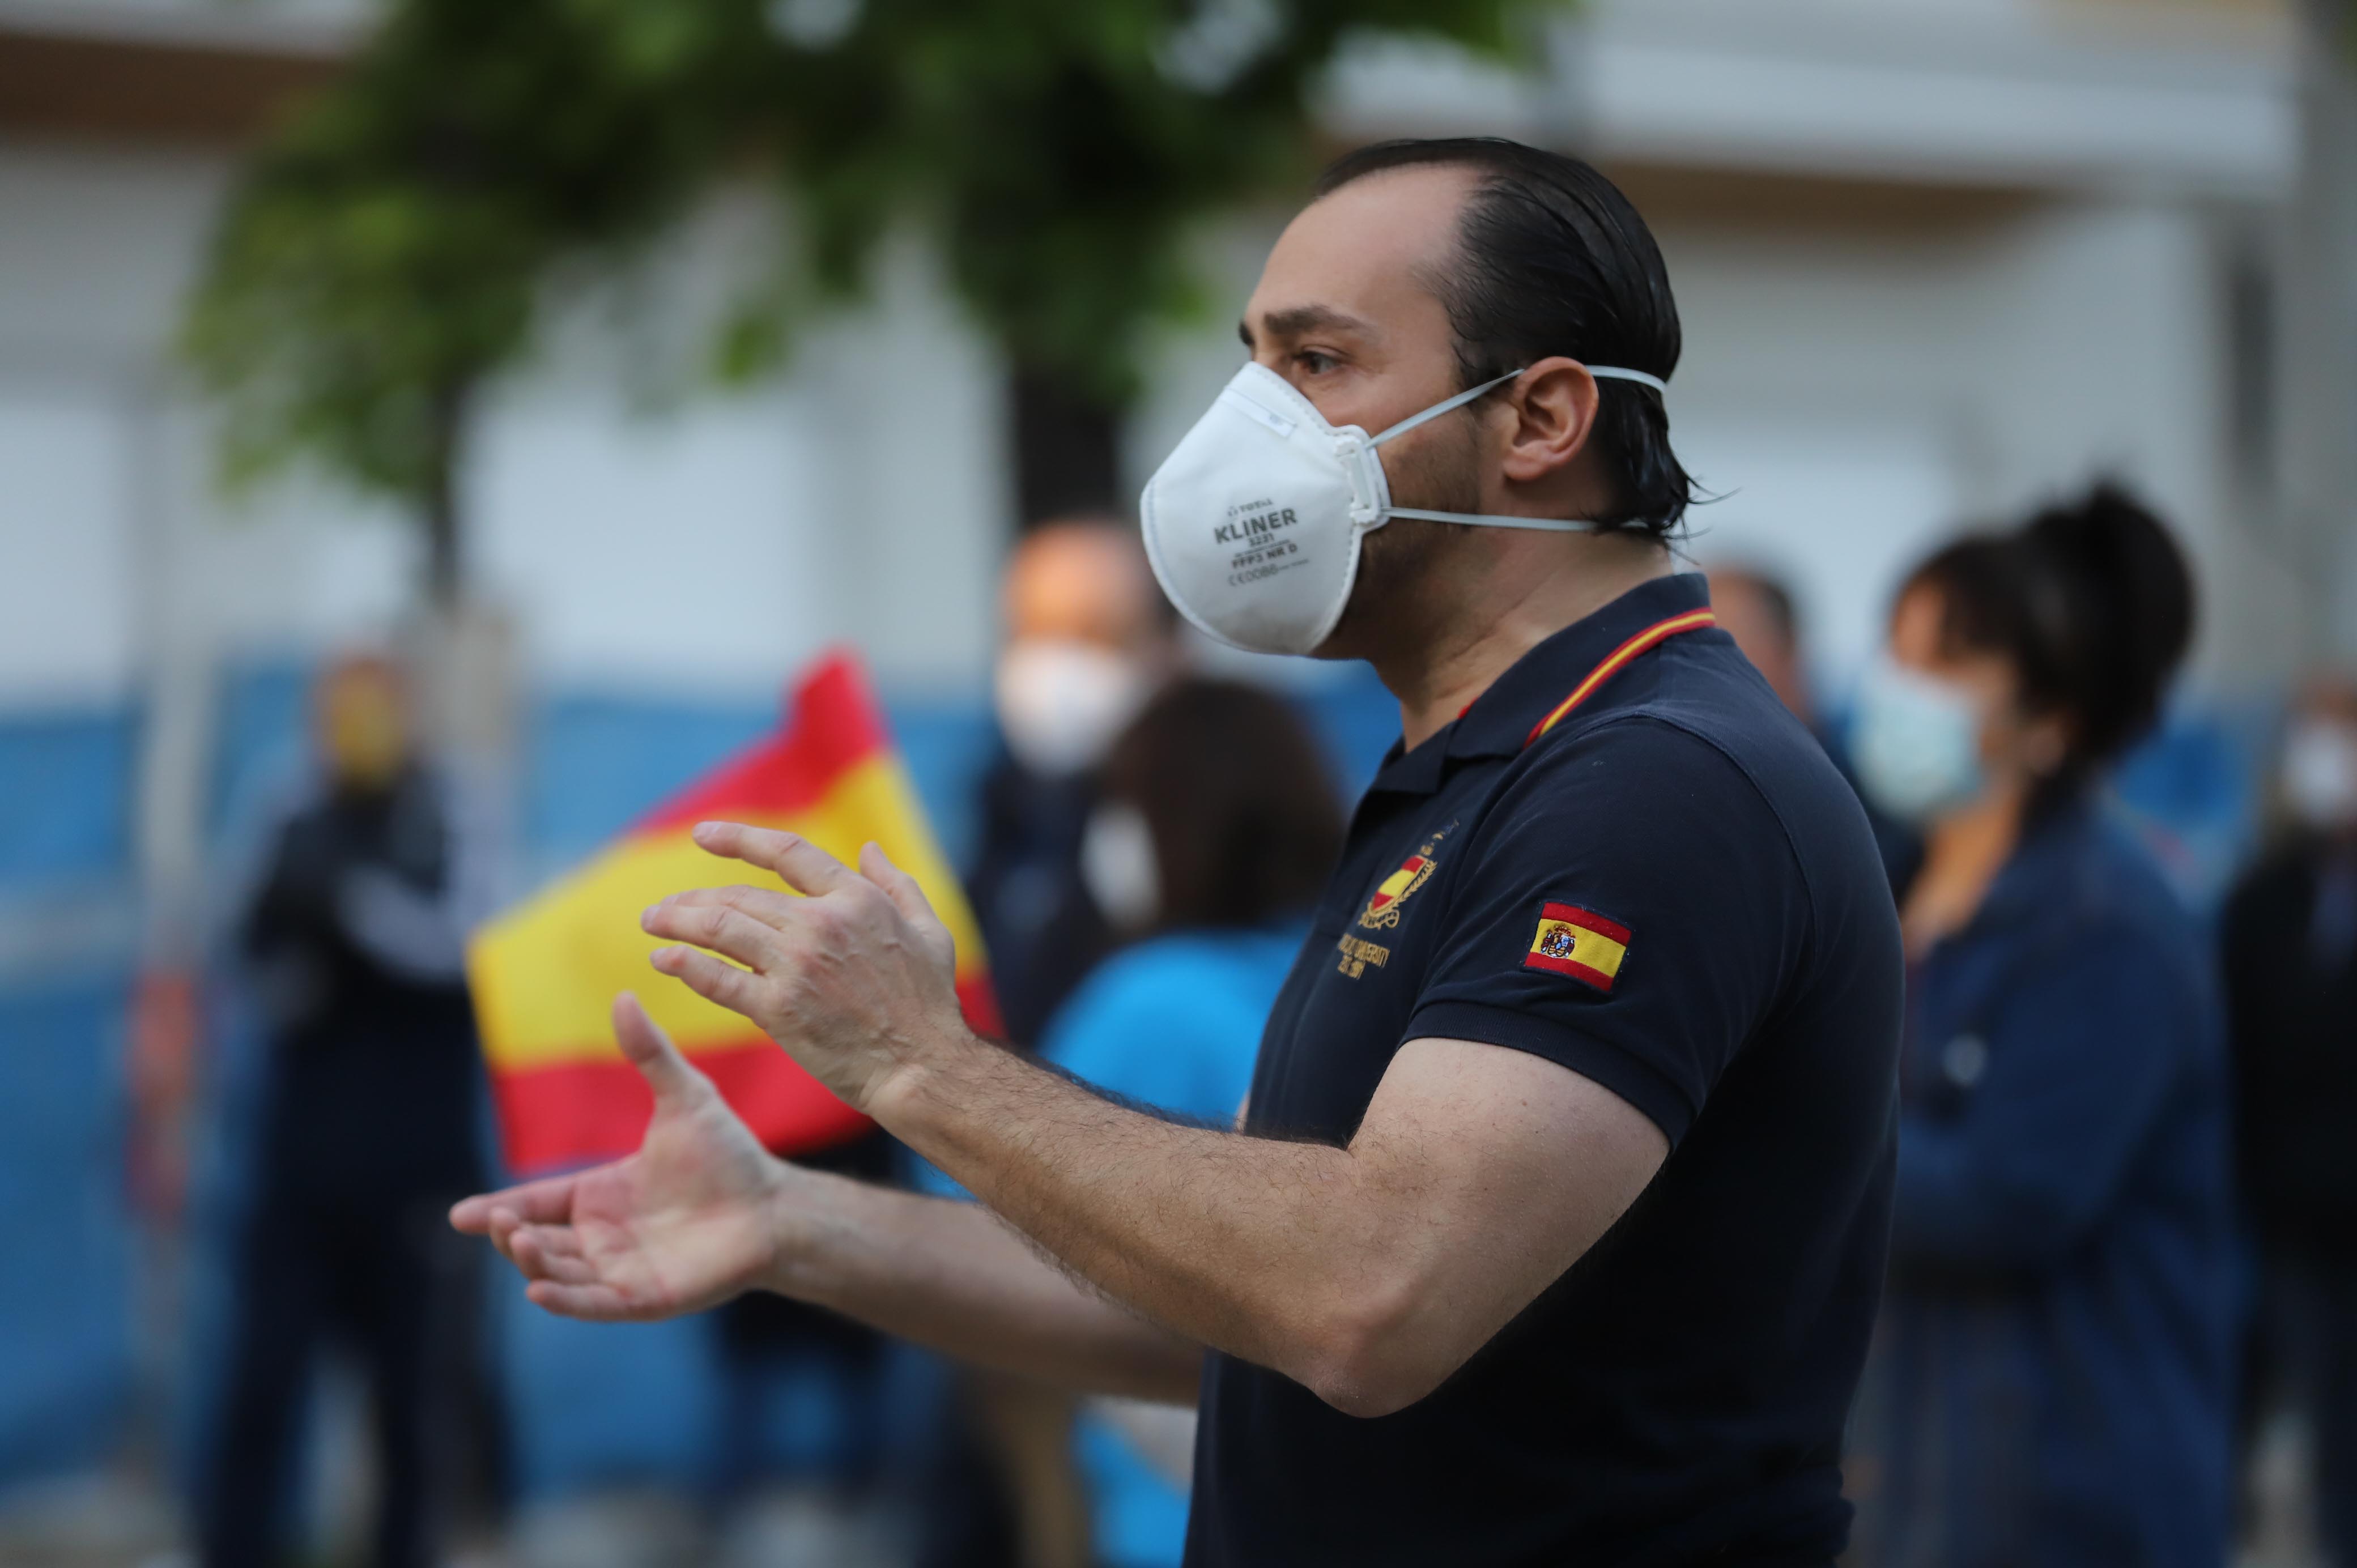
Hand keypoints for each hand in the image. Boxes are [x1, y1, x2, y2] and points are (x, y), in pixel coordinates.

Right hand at [450, 994, 785, 1320]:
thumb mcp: (684, 1097)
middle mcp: (603, 1235)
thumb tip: (623, 995)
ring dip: (532, 1261)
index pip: (537, 1203)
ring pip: (559, 1273)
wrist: (774, 1205)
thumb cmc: (729, 1154)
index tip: (460, 1216)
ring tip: (518, 1238)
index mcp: (601, 1194)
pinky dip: (565, 1301)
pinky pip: (594, 1303)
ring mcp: (621, 1269)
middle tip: (497, 1220)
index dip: (499, 1210)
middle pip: (538, 1240)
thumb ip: (649, 1053)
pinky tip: (537, 1291)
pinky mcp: (645, 1298)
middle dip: (511, 1234)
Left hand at [638, 824, 968, 1116]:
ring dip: (678, 922)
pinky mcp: (778, 1009)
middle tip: (664, 907)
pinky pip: (719, 980)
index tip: (704, 835)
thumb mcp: (931, 930)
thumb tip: (870, 848)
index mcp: (856, 899)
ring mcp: (796, 965)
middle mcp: (821, 923)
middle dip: (694, 897)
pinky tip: (663, 960)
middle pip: (741, 895)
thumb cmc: (930, 1003)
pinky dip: (686, 966)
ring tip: (653, 923)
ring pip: (720, 929)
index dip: (739, 838)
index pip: (787, 851)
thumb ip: (898, 885)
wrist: (922, 1066)